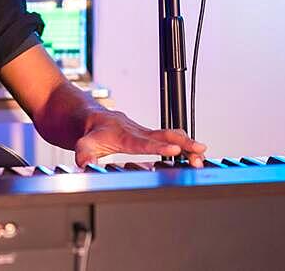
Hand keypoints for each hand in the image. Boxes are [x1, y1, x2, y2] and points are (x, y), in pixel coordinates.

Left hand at [74, 111, 206, 167]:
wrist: (88, 117)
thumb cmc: (88, 131)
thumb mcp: (82, 145)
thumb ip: (85, 156)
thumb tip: (86, 167)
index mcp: (122, 135)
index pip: (142, 142)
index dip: (158, 147)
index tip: (174, 150)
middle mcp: (135, 130)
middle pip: (163, 136)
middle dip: (182, 143)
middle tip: (200, 151)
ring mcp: (143, 131)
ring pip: (169, 135)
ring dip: (186, 144)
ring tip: (202, 156)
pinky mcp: (147, 134)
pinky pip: (168, 137)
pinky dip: (183, 143)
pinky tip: (193, 152)